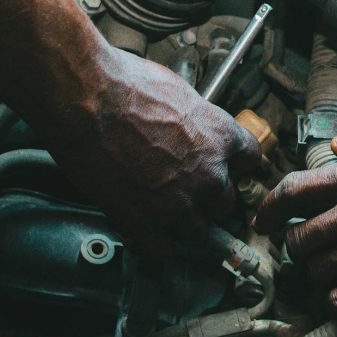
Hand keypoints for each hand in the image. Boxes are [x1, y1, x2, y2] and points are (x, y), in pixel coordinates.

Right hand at [37, 46, 260, 259]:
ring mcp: (180, 202)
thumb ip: (194, 119)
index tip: (218, 167)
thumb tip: (188, 124)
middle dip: (204, 199)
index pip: (249, 160)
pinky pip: (162, 251)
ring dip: (181, 226)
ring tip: (159, 213)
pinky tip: (142, 232)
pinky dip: (152, 245)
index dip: (230, 165)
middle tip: (180, 190)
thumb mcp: (178, 91)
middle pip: (224, 202)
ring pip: (197, 233)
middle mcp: (209, 173)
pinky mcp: (147, 222)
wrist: (88, 99)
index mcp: (221, 137)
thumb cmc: (126, 85)